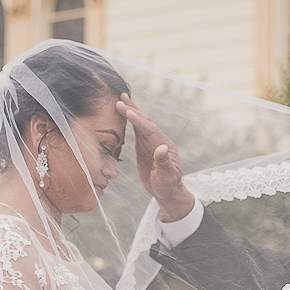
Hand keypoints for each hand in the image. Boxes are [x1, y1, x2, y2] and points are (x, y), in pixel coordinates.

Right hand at [116, 93, 195, 221]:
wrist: (167, 191)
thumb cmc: (169, 185)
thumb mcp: (167, 176)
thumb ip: (164, 162)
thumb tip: (162, 147)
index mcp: (164, 145)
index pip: (150, 130)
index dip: (139, 121)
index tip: (129, 112)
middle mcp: (158, 140)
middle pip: (145, 122)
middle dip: (133, 110)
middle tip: (120, 99)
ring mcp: (150, 142)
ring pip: (140, 123)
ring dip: (131, 111)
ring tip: (121, 99)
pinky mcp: (144, 146)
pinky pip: (136, 130)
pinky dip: (130, 120)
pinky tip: (124, 113)